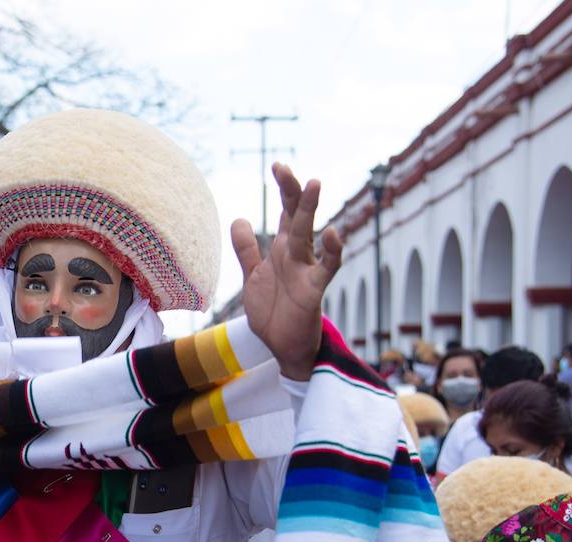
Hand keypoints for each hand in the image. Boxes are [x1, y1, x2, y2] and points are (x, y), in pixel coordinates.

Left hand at [233, 163, 342, 380]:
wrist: (282, 346)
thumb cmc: (273, 311)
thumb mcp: (253, 276)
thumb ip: (247, 250)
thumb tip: (239, 219)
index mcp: (282, 250)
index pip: (284, 212)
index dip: (282, 190)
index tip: (277, 165)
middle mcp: (296, 255)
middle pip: (295, 216)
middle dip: (290, 191)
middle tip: (282, 167)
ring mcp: (306, 270)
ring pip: (308, 235)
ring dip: (310, 210)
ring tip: (314, 184)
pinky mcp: (314, 290)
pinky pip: (327, 268)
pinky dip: (332, 252)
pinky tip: (333, 233)